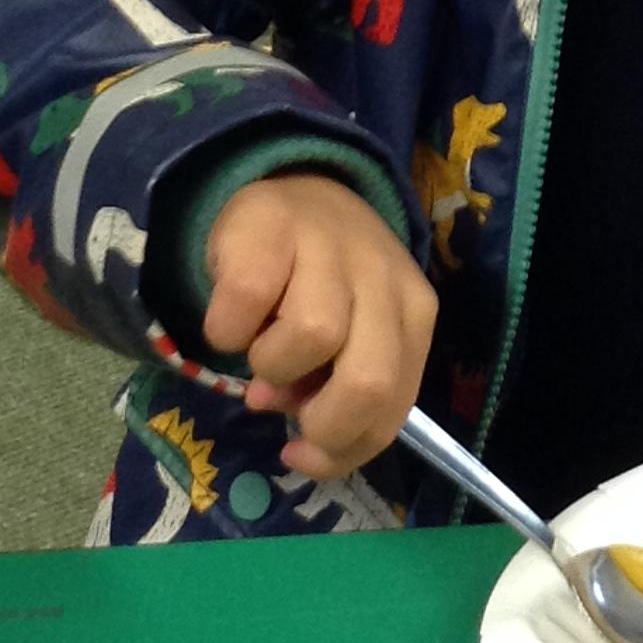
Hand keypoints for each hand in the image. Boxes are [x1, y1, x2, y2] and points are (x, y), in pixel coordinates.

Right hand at [204, 171, 437, 480]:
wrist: (296, 188)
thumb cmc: (323, 281)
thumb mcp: (349, 338)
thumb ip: (333, 387)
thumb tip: (283, 412)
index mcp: (413, 314)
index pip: (393, 407)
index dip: (343, 449)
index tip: (301, 454)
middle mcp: (384, 278)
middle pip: (368, 380)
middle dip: (319, 421)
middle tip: (280, 408)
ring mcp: (331, 245)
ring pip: (312, 335)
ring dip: (272, 364)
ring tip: (261, 346)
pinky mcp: (272, 225)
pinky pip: (247, 300)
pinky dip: (228, 329)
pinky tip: (232, 320)